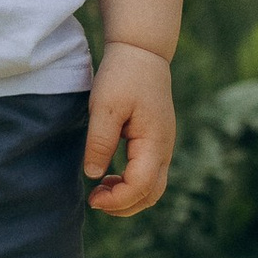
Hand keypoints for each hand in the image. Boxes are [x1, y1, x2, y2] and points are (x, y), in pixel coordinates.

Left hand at [84, 43, 173, 217]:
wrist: (142, 52)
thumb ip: (100, 141)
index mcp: (155, 142)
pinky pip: (149, 174)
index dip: (117, 199)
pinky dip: (131, 184)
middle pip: (152, 195)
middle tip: (95, 200)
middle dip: (124, 206)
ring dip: (128, 197)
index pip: (141, 187)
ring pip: (153, 188)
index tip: (92, 197)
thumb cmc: (123, 75)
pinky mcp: (157, 142)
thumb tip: (93, 175)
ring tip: (100, 190)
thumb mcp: (105, 107)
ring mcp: (163, 146)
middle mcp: (165, 149)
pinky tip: (109, 176)